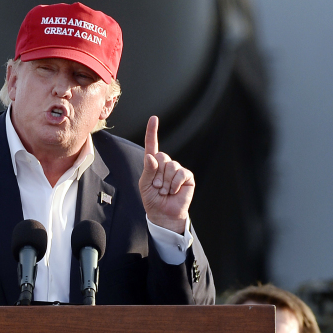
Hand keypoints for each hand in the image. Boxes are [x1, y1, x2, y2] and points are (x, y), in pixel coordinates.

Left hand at [138, 115, 193, 233]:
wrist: (164, 214)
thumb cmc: (152, 199)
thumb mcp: (144, 185)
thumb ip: (147, 170)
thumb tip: (151, 156)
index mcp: (153, 164)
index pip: (152, 145)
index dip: (152, 132)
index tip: (153, 118)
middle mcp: (166, 164)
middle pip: (162, 157)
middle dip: (157, 175)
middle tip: (157, 187)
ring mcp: (177, 169)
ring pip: (171, 166)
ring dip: (165, 182)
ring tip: (164, 191)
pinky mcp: (187, 176)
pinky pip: (180, 173)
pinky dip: (175, 184)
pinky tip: (174, 191)